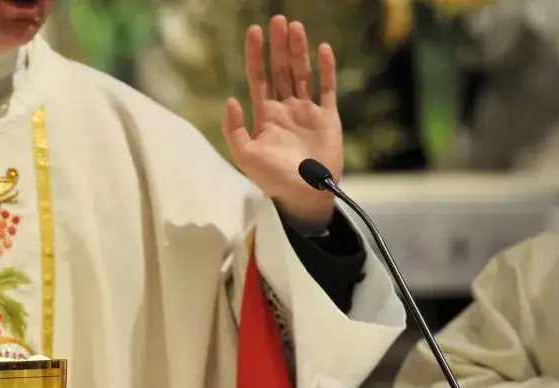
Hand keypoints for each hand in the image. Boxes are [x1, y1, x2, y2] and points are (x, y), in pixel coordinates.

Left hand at [222, 16, 343, 224]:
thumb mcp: (246, 156)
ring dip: (299, 50)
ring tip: (295, 26)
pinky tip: (323, 49)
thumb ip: (234, 129)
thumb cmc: (273, 180)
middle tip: (278, 20)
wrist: (305, 196)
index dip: (256, 55)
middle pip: (282, 70)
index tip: (254, 32)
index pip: (259, 78)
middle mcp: (286, 109)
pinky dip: (327, 69)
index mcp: (266, 115)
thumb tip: (230, 99)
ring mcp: (307, 111)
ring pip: (303, 73)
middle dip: (279, 46)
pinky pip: (327, 88)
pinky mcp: (328, 117)